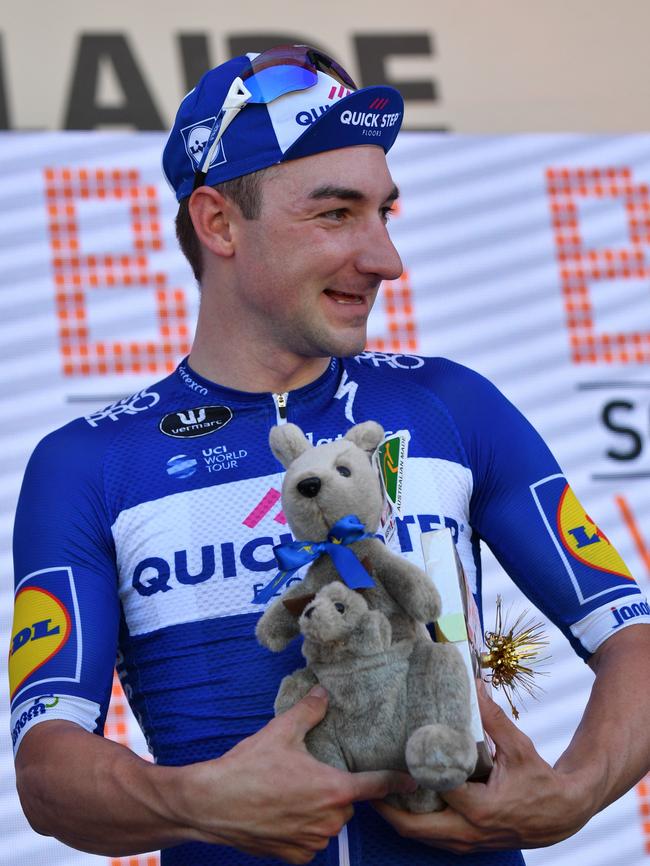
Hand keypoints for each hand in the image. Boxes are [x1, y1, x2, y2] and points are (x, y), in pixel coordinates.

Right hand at [178, 686, 416, 863]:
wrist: (212, 805)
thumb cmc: (248, 767)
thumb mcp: (281, 731)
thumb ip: (309, 711)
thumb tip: (325, 692)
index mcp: (333, 789)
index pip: (377, 786)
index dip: (397, 782)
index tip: (415, 781)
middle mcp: (328, 821)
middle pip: (345, 803)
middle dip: (333, 789)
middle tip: (307, 774)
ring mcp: (312, 842)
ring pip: (327, 823)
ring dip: (316, 810)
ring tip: (287, 793)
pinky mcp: (294, 857)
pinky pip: (309, 841)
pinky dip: (300, 829)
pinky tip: (280, 813)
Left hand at [372, 689, 594, 853]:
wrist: (562, 815)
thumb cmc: (540, 780)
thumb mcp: (519, 746)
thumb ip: (493, 718)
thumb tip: (474, 684)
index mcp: (480, 807)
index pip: (436, 788)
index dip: (413, 770)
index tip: (393, 752)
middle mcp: (470, 830)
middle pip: (415, 827)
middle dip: (388, 807)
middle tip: (369, 781)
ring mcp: (467, 841)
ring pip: (420, 836)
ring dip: (398, 817)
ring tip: (379, 788)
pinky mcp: (468, 844)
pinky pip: (432, 837)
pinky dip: (415, 822)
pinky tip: (404, 801)